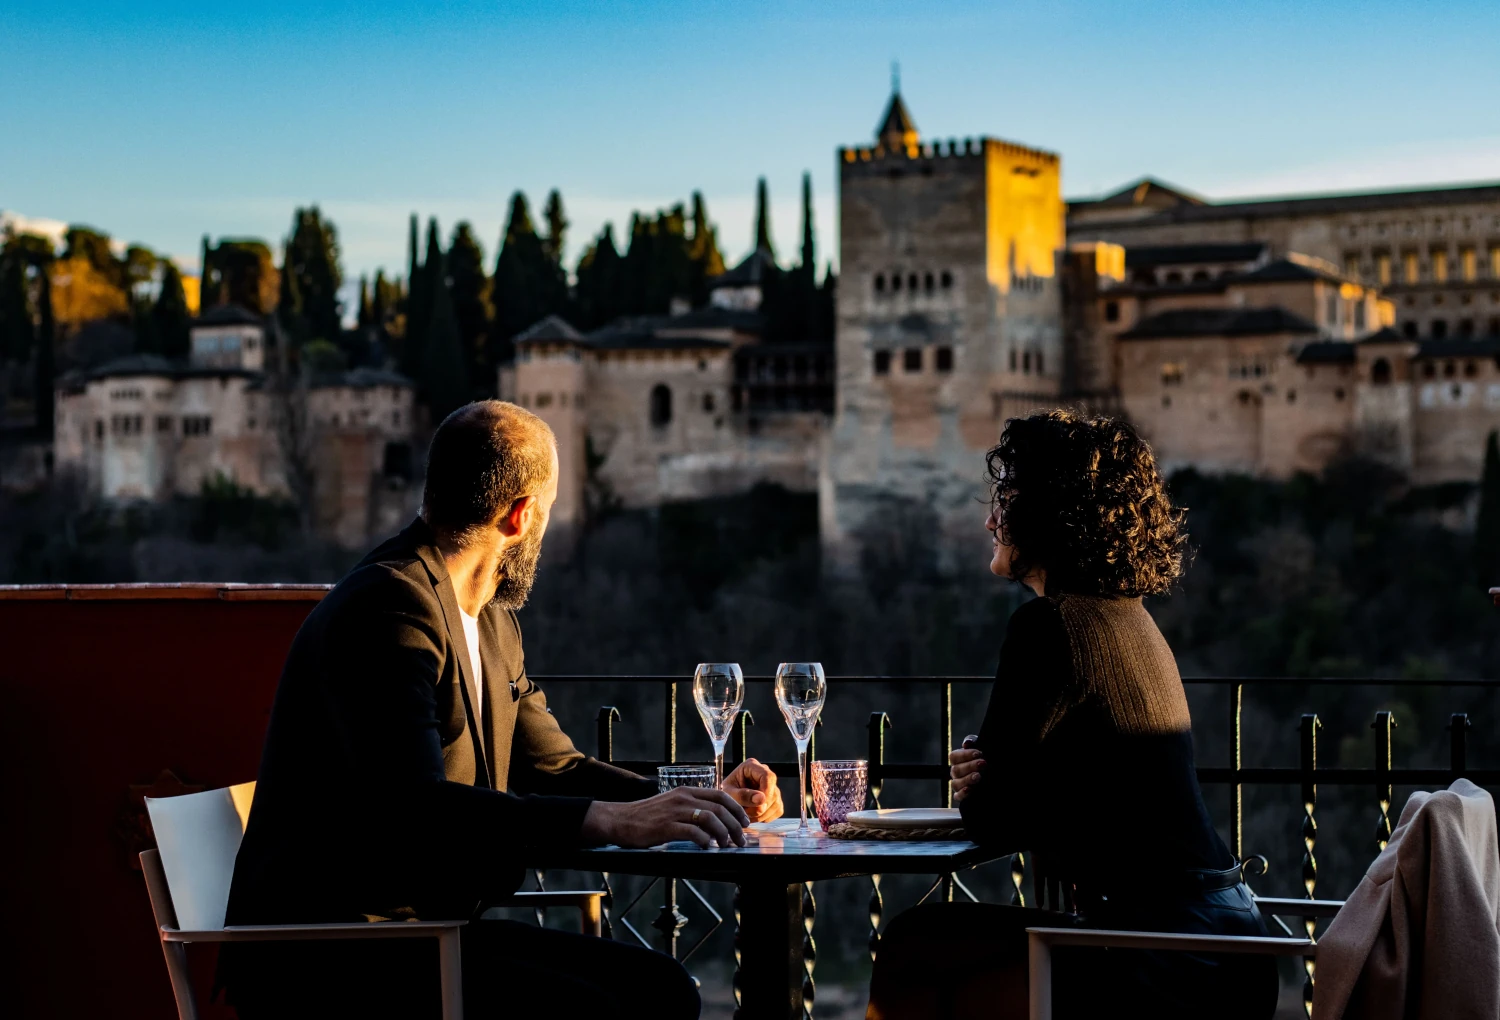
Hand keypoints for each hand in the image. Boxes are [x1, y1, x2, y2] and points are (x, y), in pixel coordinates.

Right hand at [581, 787, 748, 848]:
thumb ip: (691, 808)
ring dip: (724, 834)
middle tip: (740, 839)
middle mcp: (683, 798)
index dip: (736, 809)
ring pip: (710, 818)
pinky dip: (705, 841)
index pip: (720, 795)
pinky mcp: (666, 826)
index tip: (744, 822)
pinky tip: (707, 848)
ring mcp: (675, 811)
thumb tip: (714, 821)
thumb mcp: (672, 805)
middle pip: (720, 808)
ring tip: (727, 846)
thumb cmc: (646, 816)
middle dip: (735, 825)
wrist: (619, 820)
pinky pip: (693, 832)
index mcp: (686, 791)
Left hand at [722, 758, 784, 821]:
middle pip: (773, 792)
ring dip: (761, 814)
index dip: (766, 792)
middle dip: (760, 807)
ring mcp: (771, 787)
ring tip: (746, 815)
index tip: (759, 805)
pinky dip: (765, 817)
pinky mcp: (774, 799)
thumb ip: (742, 795)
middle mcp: (764, 774)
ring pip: (776, 803)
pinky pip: (777, 810)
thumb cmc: (724, 794)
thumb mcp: (728, 793)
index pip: (768, 776)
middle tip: (744, 813)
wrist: (725, 801)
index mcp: (752, 766)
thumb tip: (762, 799)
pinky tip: (753, 816)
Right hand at [949, 734, 983, 802]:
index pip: (954, 757)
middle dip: (970, 766)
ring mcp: (958, 784)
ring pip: (956, 783)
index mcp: (957, 760)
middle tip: (983, 764)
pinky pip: (957, 796)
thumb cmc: (983, 757)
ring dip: (967, 779)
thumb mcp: (979, 747)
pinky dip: (962, 793)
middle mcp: (955, 772)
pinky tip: (970, 789)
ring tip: (978, 776)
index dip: (965, 755)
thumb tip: (966, 744)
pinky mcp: (962, 795)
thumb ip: (972, 742)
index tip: (979, 753)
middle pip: (956, 770)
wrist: (993, 771)